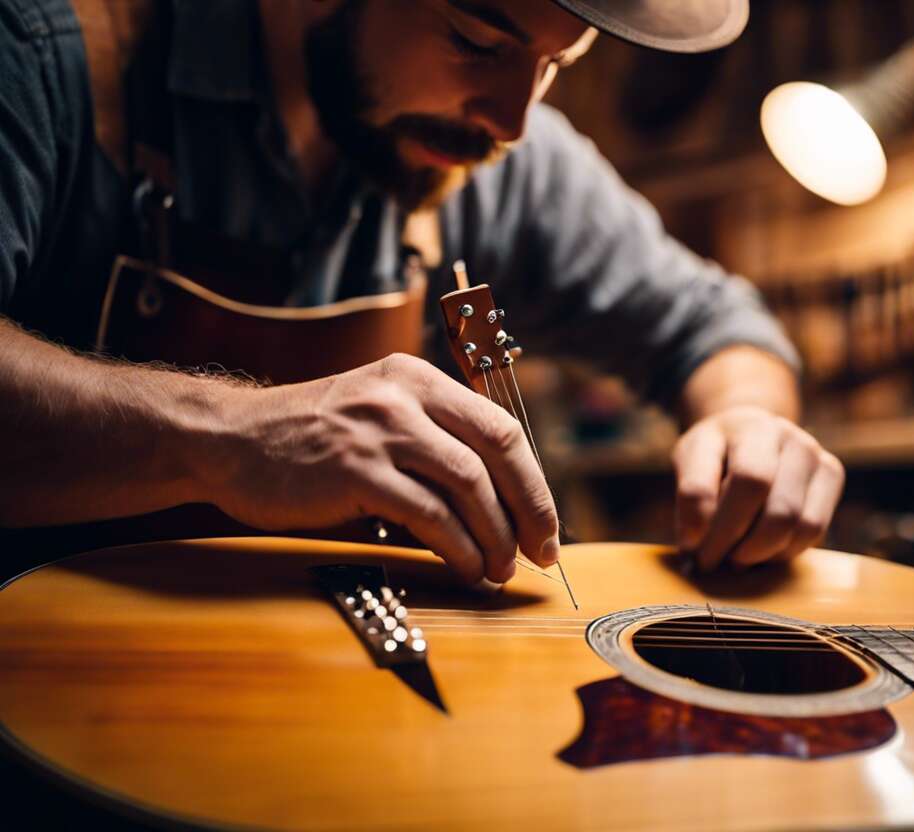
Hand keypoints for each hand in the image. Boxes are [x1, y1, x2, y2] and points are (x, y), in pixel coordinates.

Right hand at [202, 354, 557, 583]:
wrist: (226, 440)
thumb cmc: (308, 441)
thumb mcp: (376, 416)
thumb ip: (433, 442)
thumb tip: (501, 502)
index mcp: (418, 379)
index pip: (501, 426)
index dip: (533, 481)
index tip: (544, 525)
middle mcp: (405, 395)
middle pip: (498, 449)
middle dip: (530, 507)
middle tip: (541, 553)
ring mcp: (380, 430)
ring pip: (469, 484)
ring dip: (496, 536)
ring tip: (500, 571)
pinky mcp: (356, 471)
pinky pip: (429, 513)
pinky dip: (458, 546)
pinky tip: (466, 568)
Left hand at [672, 405, 843, 570]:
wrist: (751, 434)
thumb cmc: (715, 454)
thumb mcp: (690, 461)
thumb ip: (690, 496)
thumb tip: (695, 544)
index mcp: (748, 426)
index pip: (745, 480)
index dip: (720, 522)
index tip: (690, 546)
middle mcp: (788, 435)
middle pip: (776, 509)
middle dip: (737, 544)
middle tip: (710, 561)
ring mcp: (814, 453)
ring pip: (795, 524)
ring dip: (758, 553)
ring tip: (733, 555)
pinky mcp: (831, 473)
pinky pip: (813, 530)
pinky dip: (782, 551)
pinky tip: (760, 549)